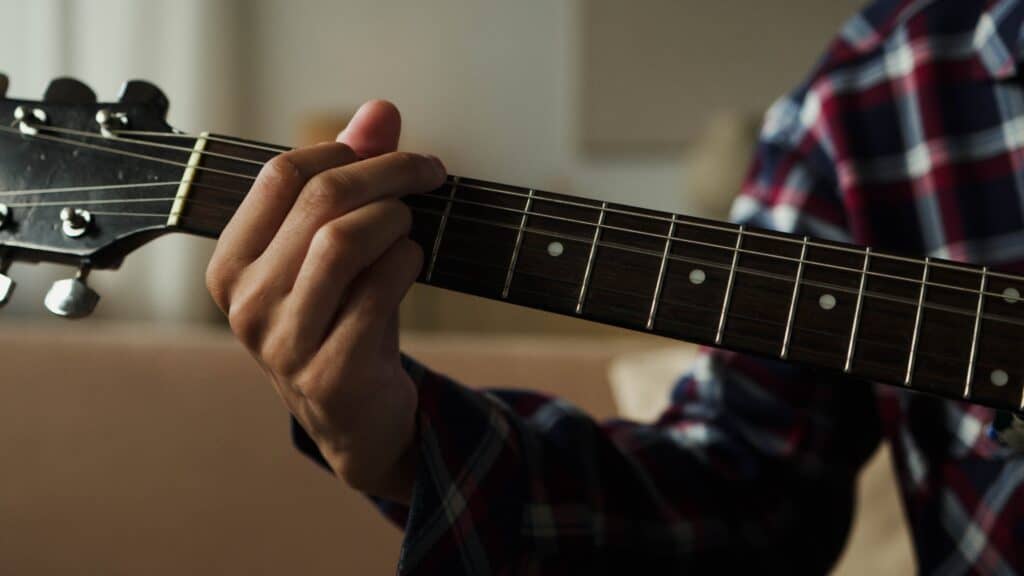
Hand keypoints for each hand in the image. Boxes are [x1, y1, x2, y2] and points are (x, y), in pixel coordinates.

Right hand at [206, 101, 445, 502]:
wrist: (355, 418)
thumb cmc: (343, 320)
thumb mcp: (336, 249)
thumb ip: (352, 178)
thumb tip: (381, 109)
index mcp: (232, 263)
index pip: (281, 173)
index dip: (349, 151)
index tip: (398, 152)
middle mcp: (246, 302)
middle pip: (320, 200)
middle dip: (389, 173)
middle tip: (430, 173)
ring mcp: (284, 342)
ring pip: (345, 240)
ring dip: (396, 218)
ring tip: (412, 226)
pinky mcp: (331, 372)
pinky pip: (379, 291)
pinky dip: (407, 264)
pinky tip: (411, 265)